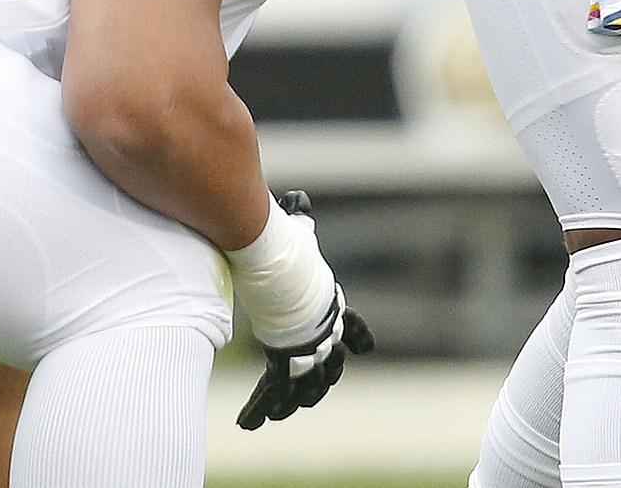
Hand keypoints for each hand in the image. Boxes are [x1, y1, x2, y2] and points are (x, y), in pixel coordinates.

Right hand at [231, 191, 374, 428]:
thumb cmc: (291, 251)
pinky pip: (275, 391)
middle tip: (316, 393)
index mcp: (329, 306)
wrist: (284, 270)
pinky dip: (261, 407)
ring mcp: (306, 349)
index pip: (351, 325)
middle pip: (330, 363)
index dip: (358, 335)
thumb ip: (298, 222)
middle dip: (323, 377)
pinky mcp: (286, 361)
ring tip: (279, 413)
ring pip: (306, 385)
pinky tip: (252, 421)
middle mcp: (322, 332)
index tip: (368, 347)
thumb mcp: (297, 236)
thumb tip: (296, 198)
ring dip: (294, 399)